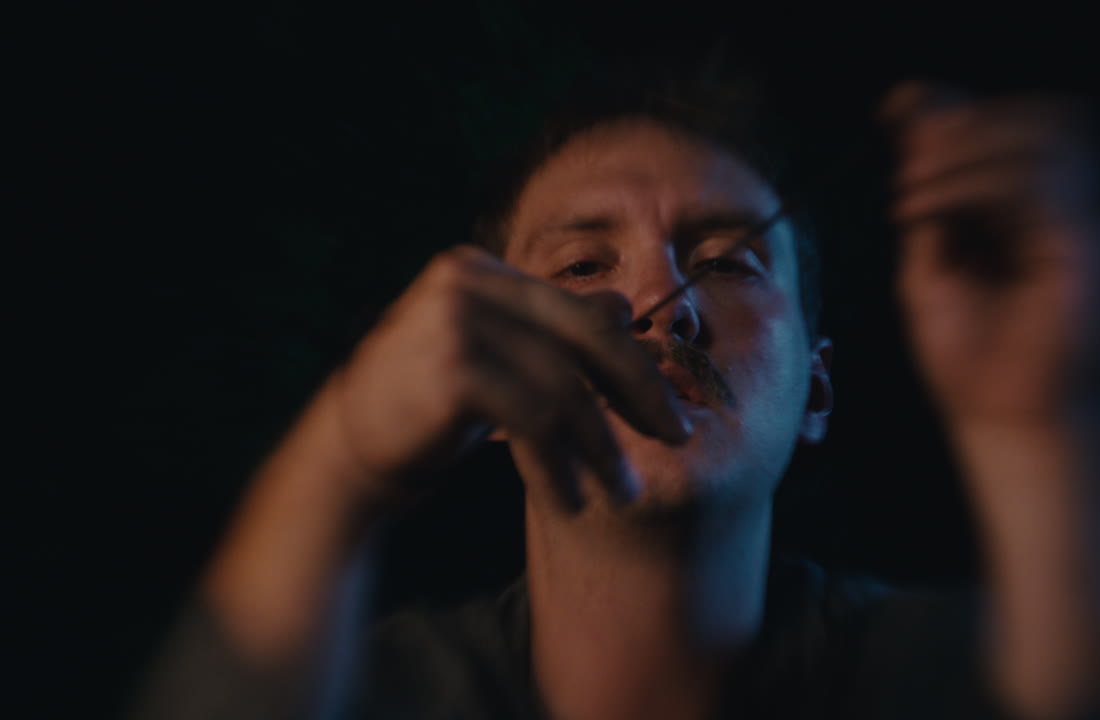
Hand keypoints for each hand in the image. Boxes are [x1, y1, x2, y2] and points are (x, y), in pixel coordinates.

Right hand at [332, 245, 690, 508]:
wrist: (344, 454)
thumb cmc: (425, 408)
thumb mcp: (497, 362)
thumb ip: (552, 333)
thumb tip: (621, 306)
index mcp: (483, 272)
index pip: (581, 314)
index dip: (634, 364)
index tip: (668, 412)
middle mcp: (469, 281)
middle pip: (585, 338)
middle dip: (639, 393)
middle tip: (674, 439)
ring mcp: (456, 319)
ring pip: (565, 387)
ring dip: (601, 448)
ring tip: (620, 493)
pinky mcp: (451, 368)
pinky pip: (533, 421)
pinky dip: (559, 467)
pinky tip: (569, 501)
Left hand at [882, 82, 1099, 426]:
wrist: (1006, 425)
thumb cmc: (969, 364)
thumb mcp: (928, 276)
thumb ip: (928, 213)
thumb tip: (912, 147)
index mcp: (1017, 217)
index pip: (1001, 134)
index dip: (952, 109)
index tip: (892, 106)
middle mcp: (1054, 212)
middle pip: (1028, 120)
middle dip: (958, 125)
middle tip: (904, 160)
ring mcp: (1077, 223)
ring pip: (1041, 137)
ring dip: (966, 148)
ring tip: (911, 187)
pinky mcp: (1086, 243)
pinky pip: (1038, 181)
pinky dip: (973, 181)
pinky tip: (925, 206)